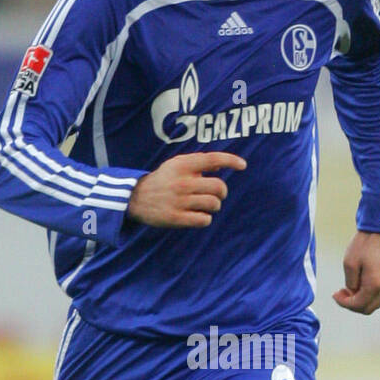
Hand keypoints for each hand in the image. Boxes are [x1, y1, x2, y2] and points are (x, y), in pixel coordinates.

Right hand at [126, 151, 245, 227]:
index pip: (213, 159)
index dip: (231, 161)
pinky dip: (205, 218)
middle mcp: (182, 181)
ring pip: (214, 204)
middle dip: (222, 192)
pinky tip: (198, 216)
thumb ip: (197, 162)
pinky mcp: (176, 218)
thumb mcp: (176, 164)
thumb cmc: (163, 180)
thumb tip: (220, 164)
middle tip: (217, 195)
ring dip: (214, 206)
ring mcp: (179, 200)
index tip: (243, 166)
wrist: (136, 198)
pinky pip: (204, 220)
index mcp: (183, 165)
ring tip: (206, 205)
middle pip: (219, 187)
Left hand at [333, 232, 379, 313]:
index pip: (358, 305)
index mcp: (375, 285)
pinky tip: (367, 284)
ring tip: (354, 287)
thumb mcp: (349, 263)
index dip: (344, 303)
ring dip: (365, 300)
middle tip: (343, 292)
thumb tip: (353, 294)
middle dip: (353, 304)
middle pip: (369, 308)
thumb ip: (350, 284)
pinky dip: (375, 294)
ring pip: (379, 302)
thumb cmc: (364, 243)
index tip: (335, 294)